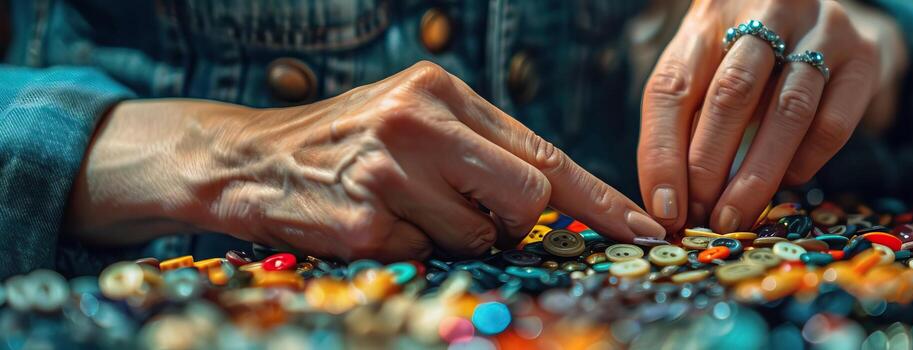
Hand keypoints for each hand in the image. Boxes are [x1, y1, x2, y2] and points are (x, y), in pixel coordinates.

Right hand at [67, 62, 664, 260]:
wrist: (246, 159)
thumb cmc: (348, 141)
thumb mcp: (415, 117)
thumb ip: (481, 149)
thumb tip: (551, 203)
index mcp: (443, 93)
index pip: (544, 154)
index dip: (602, 202)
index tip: (648, 232)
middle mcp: (419, 123)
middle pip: (529, 199)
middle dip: (512, 221)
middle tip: (468, 211)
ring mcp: (388, 172)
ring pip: (480, 237)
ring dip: (454, 237)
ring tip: (403, 208)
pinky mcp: (362, 223)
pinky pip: (426, 255)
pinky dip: (410, 249)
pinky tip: (371, 222)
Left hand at [638, 0, 905, 233]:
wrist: (816, 18)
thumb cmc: (744, 54)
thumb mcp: (704, 69)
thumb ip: (684, 123)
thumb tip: (670, 202)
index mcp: (709, 18)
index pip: (672, 87)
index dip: (663, 154)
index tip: (664, 209)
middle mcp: (767, 11)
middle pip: (732, 94)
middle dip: (710, 166)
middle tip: (702, 219)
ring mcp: (820, 30)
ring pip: (787, 111)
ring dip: (757, 174)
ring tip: (736, 215)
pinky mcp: (861, 58)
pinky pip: (832, 122)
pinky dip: (804, 161)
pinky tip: (786, 181)